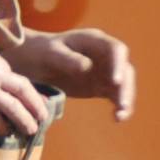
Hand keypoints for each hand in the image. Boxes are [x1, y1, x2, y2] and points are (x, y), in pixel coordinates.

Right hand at [0, 42, 49, 135]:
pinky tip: (5, 132)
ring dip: (26, 119)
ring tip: (33, 129)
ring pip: (16, 106)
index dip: (16, 86)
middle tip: (44, 113)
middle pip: (23, 87)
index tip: (23, 94)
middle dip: (36, 102)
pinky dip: (3, 127)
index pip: (8, 71)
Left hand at [18, 28, 136, 120]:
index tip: (116, 81)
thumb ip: (68, 59)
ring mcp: (105, 71)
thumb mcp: (51, 54)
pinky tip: (117, 118)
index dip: (119, 64)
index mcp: (94, 41)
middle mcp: (105, 55)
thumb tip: (87, 66)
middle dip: (126, 87)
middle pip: (124, 70)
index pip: (116, 50)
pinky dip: (119, 107)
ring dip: (125, 99)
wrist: (33, 63)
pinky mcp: (101, 86)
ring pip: (123, 85)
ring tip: (120, 116)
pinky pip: (115, 97)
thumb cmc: (41, 53)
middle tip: (122, 104)